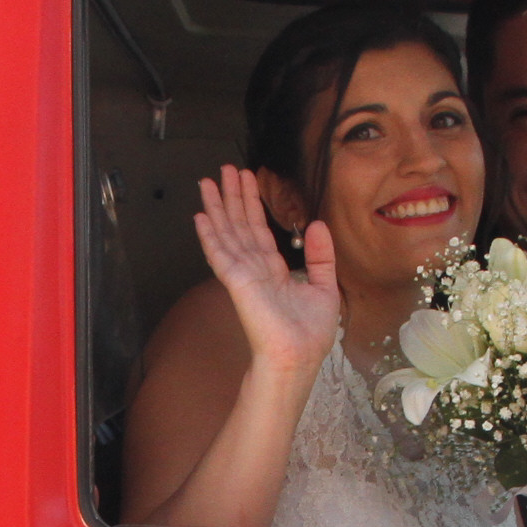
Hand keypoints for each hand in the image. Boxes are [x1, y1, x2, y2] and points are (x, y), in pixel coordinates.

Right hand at [194, 164, 338, 380]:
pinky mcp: (237, 282)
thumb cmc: (309, 334)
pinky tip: (200, 216)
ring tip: (208, 182)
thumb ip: (320, 256)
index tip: (247, 180)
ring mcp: (243, 275)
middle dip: (232, 197)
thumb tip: (317, 225)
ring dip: (217, 207)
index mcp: (273, 271)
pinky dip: (209, 235)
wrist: (298, 357)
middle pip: (239, 225)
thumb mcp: (325, 287)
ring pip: (227, 233)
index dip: (252, 204)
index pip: (258, 230)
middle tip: (224, 169)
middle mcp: (254, 269)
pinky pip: (220, 254)